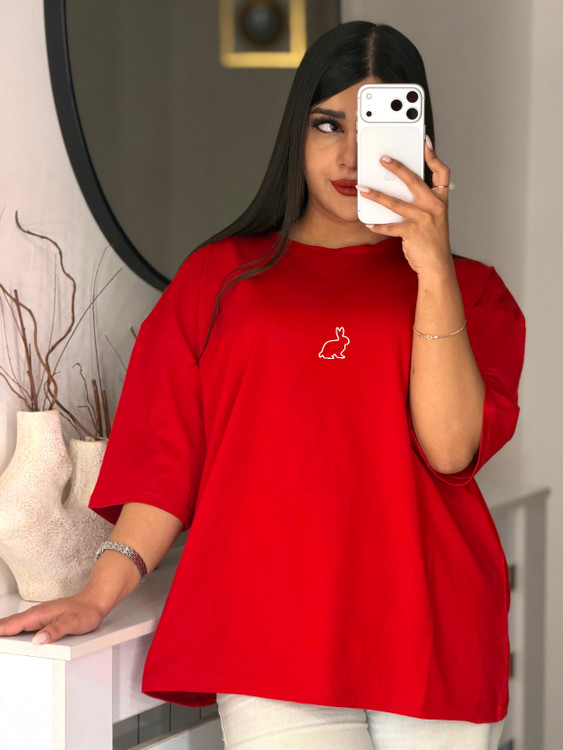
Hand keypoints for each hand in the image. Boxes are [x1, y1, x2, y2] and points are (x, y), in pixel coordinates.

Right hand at [0, 593, 103, 644]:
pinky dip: (12, 630)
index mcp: (39, 614)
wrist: (95, 602)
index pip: (13, 624)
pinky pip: (23, 626)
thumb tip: (38, 639)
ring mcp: (39, 617)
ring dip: (3, 630)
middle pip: (10, 624)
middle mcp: (36, 614)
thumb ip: (55, 630)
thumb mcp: (72, 623)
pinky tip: (9, 635)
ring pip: (15, 624)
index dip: (0, 630)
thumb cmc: (85, 611)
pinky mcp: (43, 620)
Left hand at [357, 138, 452, 276]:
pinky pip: (390, 226)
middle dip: (397, 167)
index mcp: (441, 200)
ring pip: (396, 202)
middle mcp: (434, 206)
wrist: (437, 266)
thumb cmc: (432, 241)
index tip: (424, 142)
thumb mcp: (434, 218)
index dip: (434, 156)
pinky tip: (368, 223)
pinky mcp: (412, 232)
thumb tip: (399, 189)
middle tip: (382, 159)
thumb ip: (422, 202)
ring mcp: (424, 219)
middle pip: (414, 180)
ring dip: (376, 194)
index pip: (442, 172)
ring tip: (362, 188)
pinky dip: (378, 225)